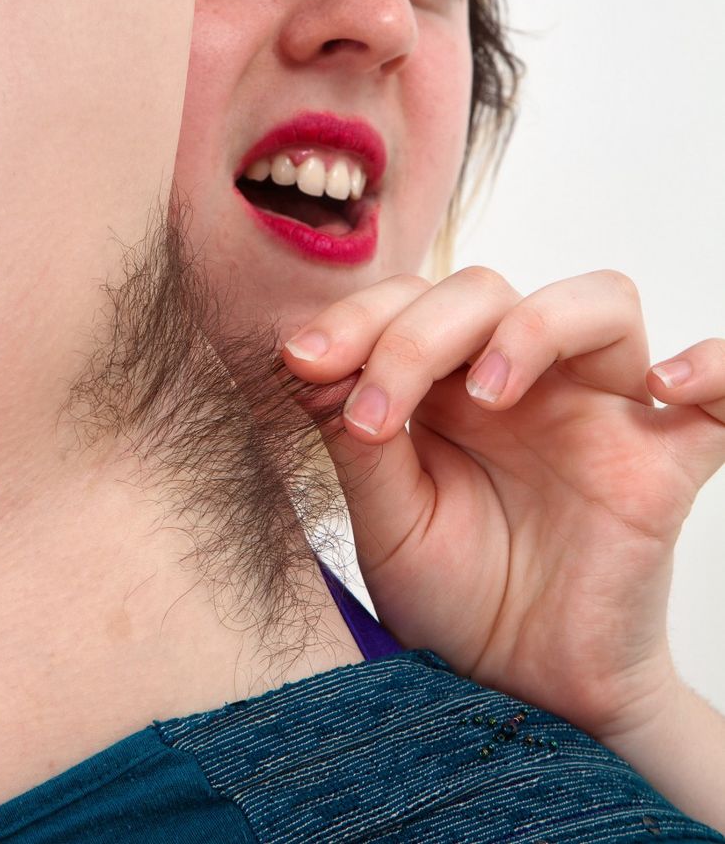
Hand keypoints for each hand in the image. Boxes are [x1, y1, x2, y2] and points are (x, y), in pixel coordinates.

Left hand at [283, 268, 724, 743]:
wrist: (519, 693)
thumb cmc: (454, 595)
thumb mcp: (384, 520)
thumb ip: (356, 437)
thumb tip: (306, 356)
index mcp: (450, 382)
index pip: (414, 301)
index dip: (358, 318)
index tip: (301, 362)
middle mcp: (527, 380)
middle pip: (489, 290)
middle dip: (418, 333)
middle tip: (375, 413)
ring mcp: (600, 414)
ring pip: (601, 301)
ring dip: (534, 325)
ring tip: (485, 393)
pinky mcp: (662, 466)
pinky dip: (713, 369)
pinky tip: (664, 386)